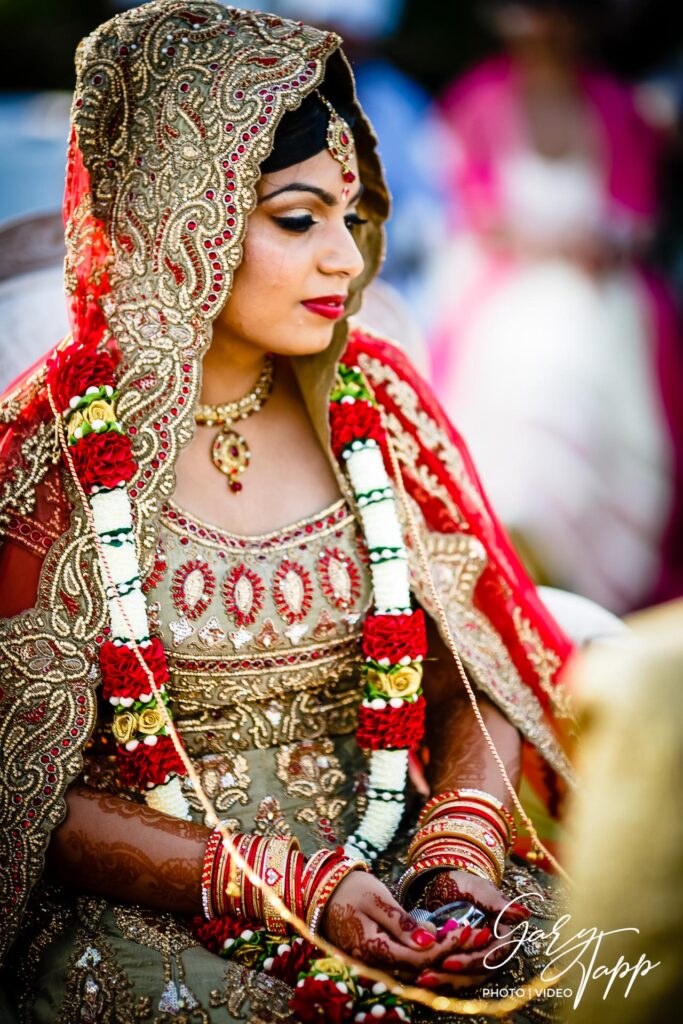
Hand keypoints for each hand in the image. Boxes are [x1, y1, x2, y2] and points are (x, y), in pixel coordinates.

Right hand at [321, 871, 494, 975]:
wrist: (322, 891)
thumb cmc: (350, 890)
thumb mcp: (377, 899)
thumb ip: (402, 923)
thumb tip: (429, 942)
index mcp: (373, 949)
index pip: (418, 958)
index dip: (445, 947)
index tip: (466, 930)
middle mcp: (373, 964)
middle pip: (419, 967)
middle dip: (448, 952)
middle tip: (474, 935)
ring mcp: (373, 964)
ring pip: (413, 967)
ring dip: (438, 954)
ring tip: (463, 936)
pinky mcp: (375, 959)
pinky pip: (403, 962)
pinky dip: (423, 952)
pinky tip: (438, 938)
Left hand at [415, 870, 531, 989]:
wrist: (441, 885)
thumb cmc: (462, 884)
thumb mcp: (476, 888)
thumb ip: (496, 902)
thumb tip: (524, 914)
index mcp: (501, 933)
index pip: (495, 955)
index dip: (474, 961)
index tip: (449, 961)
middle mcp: (491, 950)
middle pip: (480, 973)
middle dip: (455, 977)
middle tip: (427, 974)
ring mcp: (476, 958)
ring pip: (467, 979)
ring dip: (445, 982)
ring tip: (422, 978)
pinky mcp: (461, 963)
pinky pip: (454, 978)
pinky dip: (439, 980)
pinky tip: (420, 978)